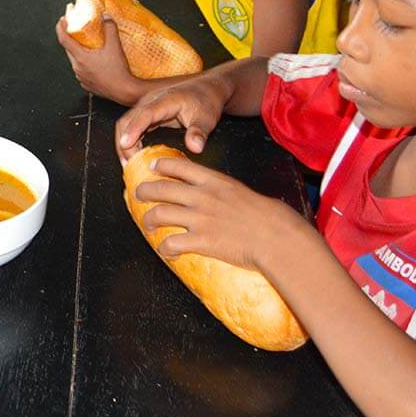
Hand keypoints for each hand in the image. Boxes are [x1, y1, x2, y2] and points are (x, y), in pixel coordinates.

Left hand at [55, 16, 140, 104]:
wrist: (124, 91)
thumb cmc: (118, 71)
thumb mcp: (115, 46)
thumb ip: (110, 29)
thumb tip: (106, 17)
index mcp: (81, 58)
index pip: (64, 40)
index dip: (60, 28)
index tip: (62, 21)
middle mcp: (78, 68)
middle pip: (68, 50)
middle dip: (70, 39)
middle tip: (75, 31)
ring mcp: (82, 78)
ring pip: (75, 62)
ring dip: (78, 53)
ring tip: (87, 46)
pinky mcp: (87, 85)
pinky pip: (82, 72)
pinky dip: (85, 64)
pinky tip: (94, 62)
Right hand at [115, 71, 231, 161]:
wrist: (207, 88)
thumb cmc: (206, 101)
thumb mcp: (207, 118)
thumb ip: (199, 132)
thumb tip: (195, 148)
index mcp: (165, 100)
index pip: (144, 114)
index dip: (133, 129)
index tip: (125, 145)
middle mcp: (151, 101)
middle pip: (127, 120)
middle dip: (123, 142)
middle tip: (129, 164)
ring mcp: (147, 106)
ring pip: (126, 124)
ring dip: (124, 143)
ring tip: (128, 163)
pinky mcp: (147, 113)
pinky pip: (132, 126)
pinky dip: (130, 141)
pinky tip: (134, 155)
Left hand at [134, 154, 306, 270]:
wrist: (276, 237)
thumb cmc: (268, 217)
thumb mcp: (242, 193)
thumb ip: (224, 192)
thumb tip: (218, 195)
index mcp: (214, 181)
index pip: (179, 167)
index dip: (161, 165)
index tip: (152, 167)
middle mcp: (202, 197)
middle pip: (161, 188)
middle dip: (144, 191)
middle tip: (139, 195)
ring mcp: (200, 218)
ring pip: (159, 214)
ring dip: (148, 220)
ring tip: (148, 224)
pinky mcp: (201, 241)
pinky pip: (171, 243)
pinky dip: (164, 248)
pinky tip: (167, 251)